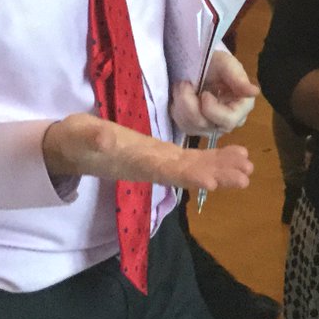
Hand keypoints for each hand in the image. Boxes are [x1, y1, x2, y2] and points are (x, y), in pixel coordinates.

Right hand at [42, 112, 252, 191]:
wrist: (70, 148)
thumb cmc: (75, 141)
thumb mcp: (80, 134)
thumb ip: (92, 136)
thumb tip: (106, 139)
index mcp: (136, 162)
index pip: (167, 172)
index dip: (189, 177)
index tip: (213, 183)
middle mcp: (151, 166)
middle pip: (188, 173)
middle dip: (216, 174)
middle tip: (246, 176)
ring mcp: (157, 162)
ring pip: (193, 168)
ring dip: (220, 168)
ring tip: (248, 167)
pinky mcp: (160, 155)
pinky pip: (190, 160)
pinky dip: (212, 158)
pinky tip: (232, 156)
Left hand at [171, 49, 257, 138]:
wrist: (201, 66)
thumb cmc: (216, 64)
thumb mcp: (226, 65)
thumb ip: (238, 78)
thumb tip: (254, 92)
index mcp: (241, 107)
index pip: (228, 120)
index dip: (212, 109)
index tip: (204, 93)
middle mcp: (227, 122)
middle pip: (205, 124)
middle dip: (189, 102)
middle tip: (184, 83)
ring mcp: (210, 127)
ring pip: (190, 125)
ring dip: (181, 103)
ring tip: (182, 84)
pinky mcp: (195, 128)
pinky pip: (182, 125)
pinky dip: (177, 109)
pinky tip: (180, 96)